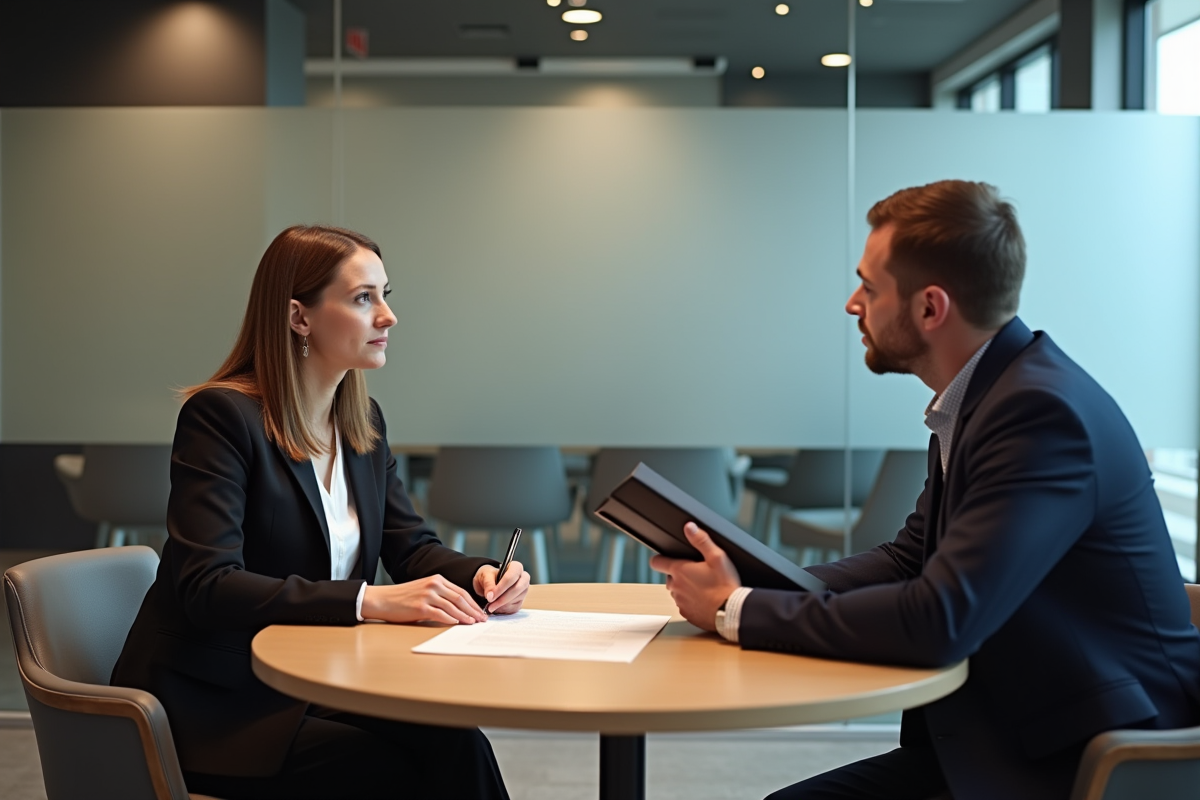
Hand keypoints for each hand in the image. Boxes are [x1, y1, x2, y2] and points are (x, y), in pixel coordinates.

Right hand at [361, 576, 487, 624]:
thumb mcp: (424, 590)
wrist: (382, 600)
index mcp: (436, 580)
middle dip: (473, 610)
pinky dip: (451, 619)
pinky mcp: (421, 607)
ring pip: (453, 606)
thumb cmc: (403, 598)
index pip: (461, 592)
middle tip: (482, 619)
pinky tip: (457, 623)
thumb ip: (440, 596)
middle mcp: (434, 585)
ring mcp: (427, 595)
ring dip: (465, 616)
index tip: (480, 612)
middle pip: (460, 598)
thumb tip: (458, 610)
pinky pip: (440, 614)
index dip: (473, 603)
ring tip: (473, 623)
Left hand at [473, 561, 530, 613]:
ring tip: (490, 605)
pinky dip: (503, 609)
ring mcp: (523, 591)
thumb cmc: (489, 577)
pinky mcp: (520, 602)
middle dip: (502, 599)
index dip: (501, 588)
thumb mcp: (485, 576)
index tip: (490, 597)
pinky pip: (514, 608)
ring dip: (501, 605)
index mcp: (516, 568)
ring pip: (515, 600)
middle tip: (489, 605)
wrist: (489, 585)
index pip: (512, 577)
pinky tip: (496, 606)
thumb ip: (488, 584)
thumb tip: (490, 596)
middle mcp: (523, 579)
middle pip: (517, 589)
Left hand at [649, 522, 740, 632]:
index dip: (660, 559)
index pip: (656, 562)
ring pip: (677, 591)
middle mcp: (676, 587)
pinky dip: (691, 602)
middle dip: (680, 574)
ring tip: (704, 587)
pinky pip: (684, 605)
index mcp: (680, 571)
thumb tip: (689, 527)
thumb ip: (701, 540)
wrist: (732, 611)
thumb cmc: (725, 585)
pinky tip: (705, 599)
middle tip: (697, 573)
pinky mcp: (687, 614)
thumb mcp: (717, 557)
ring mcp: (680, 602)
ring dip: (685, 588)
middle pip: (670, 577)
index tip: (666, 559)